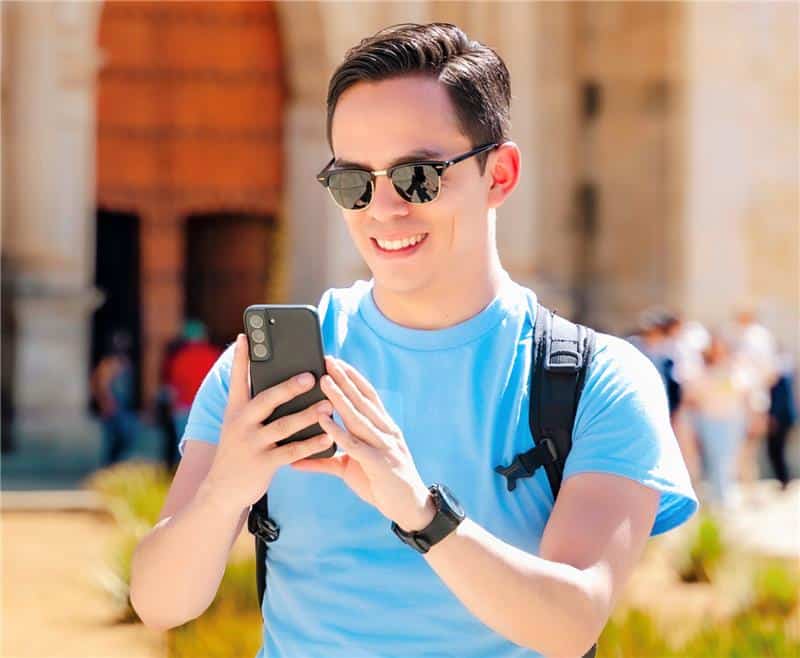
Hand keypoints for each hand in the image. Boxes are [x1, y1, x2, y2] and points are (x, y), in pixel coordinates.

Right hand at [205, 334, 335, 510]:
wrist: (222, 491)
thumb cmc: (239, 450)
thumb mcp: (238, 425)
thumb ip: (254, 404)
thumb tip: (281, 380)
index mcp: (235, 409)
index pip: (238, 379)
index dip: (241, 357)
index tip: (246, 335)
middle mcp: (241, 423)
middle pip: (266, 400)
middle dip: (288, 386)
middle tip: (310, 376)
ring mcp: (251, 444)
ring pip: (283, 425)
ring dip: (308, 415)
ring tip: (328, 405)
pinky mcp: (262, 463)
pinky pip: (291, 451)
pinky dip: (311, 443)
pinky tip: (328, 436)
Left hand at [291, 356, 435, 531]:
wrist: (409, 507)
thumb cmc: (381, 483)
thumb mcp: (350, 468)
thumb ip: (325, 460)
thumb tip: (296, 460)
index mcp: (383, 428)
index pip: (368, 395)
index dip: (353, 377)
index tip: (336, 361)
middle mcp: (385, 431)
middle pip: (362, 399)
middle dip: (344, 379)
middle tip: (327, 360)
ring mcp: (383, 446)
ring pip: (358, 417)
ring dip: (340, 397)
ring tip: (323, 381)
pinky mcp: (378, 463)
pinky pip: (355, 444)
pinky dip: (338, 431)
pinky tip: (324, 420)